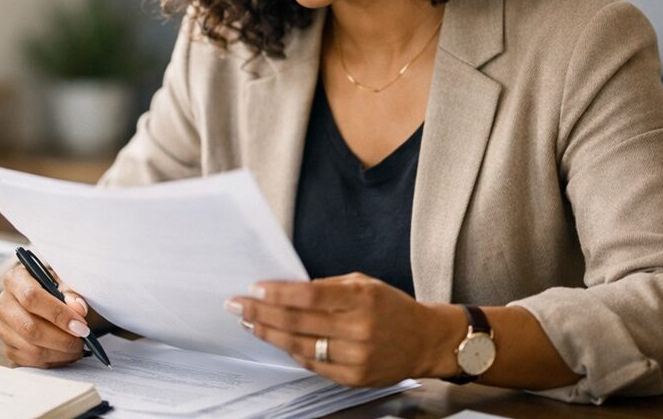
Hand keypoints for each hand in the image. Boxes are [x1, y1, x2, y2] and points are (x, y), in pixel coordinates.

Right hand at [0, 262, 92, 367]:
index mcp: (14, 280)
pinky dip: (54, 361)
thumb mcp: (63, 281)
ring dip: (61, 353)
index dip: (58, 314)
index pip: (31, 297)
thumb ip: (71, 293)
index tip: (81, 325)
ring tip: (78, 347)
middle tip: (83, 339)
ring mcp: (2, 328)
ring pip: (31, 349)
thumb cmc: (55, 288)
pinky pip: (31, 362)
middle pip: (30, 328)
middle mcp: (3, 304)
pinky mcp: (8, 348)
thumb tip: (79, 309)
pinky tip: (66, 353)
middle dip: (62, 339)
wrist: (44, 299)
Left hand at [227, 272, 460, 386]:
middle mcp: (358, 329)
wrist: (425, 341)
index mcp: (360, 299)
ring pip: (299, 346)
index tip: (253, 289)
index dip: (277, 293)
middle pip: (297, 322)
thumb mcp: (364, 284)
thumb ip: (327, 287)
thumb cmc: (391, 307)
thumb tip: (285, 290)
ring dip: (269, 334)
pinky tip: (277, 340)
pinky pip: (312, 365)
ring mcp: (355, 357)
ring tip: (250, 323)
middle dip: (261, 313)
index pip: (308, 296)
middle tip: (237, 305)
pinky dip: (292, 351)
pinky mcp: (353, 377)